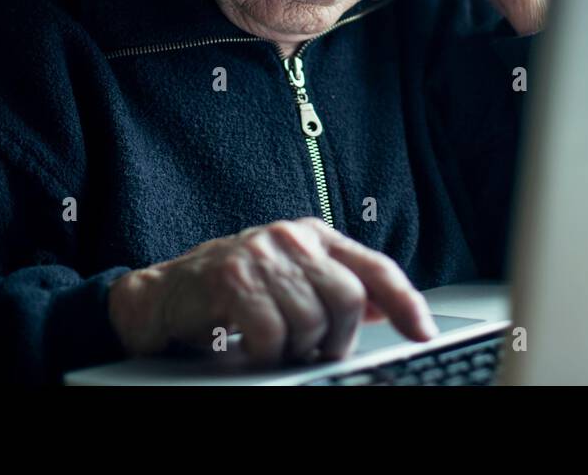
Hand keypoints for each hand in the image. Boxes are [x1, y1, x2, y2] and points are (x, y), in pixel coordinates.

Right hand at [107, 217, 438, 363]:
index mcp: (314, 235)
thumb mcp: (291, 278)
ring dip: (294, 348)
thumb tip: (386, 308)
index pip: (375, 267)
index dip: (405, 301)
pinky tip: (249, 346)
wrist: (164, 294)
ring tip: (272, 344)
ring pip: (311, 321)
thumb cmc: (232, 290)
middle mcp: (292, 237)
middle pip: (348, 299)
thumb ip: (336, 286)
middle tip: (311, 350)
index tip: (423, 332)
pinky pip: (272, 334)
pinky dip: (265, 353)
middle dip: (335, 339)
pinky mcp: (232, 279)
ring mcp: (261, 254)